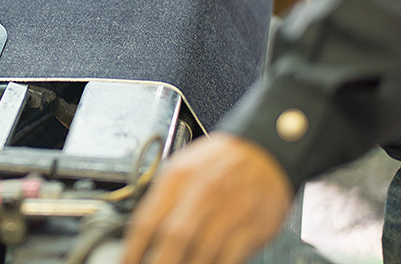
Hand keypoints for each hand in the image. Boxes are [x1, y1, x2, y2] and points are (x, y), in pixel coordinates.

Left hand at [121, 133, 292, 263]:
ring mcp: (229, 212)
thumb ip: (163, 200)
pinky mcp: (252, 228)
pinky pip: (229, 259)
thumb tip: (142, 236)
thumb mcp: (183, 168)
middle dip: (158, 263)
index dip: (133, 251)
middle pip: (172, 240)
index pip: (146, 221)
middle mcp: (202, 194)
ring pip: (200, 254)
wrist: (267, 149)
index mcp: (178, 178)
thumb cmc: (222, 161)